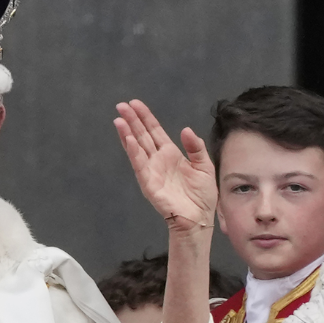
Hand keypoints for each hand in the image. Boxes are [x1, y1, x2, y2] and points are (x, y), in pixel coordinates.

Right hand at [114, 100, 216, 232]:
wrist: (199, 218)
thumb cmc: (201, 196)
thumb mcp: (204, 166)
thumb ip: (196, 148)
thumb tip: (185, 129)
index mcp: (170, 153)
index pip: (154, 131)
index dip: (145, 117)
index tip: (135, 103)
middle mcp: (157, 160)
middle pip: (142, 135)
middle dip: (132, 120)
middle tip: (121, 105)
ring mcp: (151, 171)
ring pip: (136, 148)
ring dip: (127, 134)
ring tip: (119, 120)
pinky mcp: (148, 183)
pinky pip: (139, 165)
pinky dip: (133, 152)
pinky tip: (128, 139)